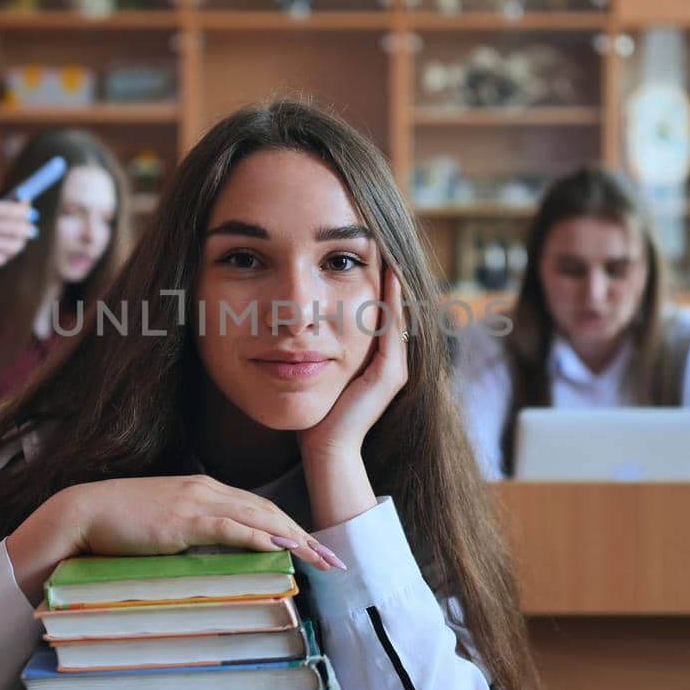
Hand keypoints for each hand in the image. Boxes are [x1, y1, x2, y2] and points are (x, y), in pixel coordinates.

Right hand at [0, 198, 34, 268]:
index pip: (12, 210)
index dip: (25, 212)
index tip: (30, 213)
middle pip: (17, 228)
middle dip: (27, 229)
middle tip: (30, 230)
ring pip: (12, 245)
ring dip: (18, 244)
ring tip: (19, 243)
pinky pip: (0, 258)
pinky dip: (3, 256)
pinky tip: (2, 254)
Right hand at [6, 475, 342, 603]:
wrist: (82, 513)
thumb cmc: (118, 524)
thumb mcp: (164, 525)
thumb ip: (192, 533)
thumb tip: (216, 556)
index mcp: (203, 489)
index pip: (258, 508)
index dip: (291, 527)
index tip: (315, 548)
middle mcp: (206, 490)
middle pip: (269, 511)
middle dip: (306, 535)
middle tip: (333, 559)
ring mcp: (196, 502)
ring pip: (259, 517)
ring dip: (296, 538)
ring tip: (321, 559)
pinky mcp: (183, 520)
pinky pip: (232, 528)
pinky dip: (263, 537)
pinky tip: (285, 548)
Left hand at [298, 265, 408, 466]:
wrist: (324, 447)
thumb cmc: (313, 412)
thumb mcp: (313, 367)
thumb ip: (313, 346)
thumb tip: (293, 318)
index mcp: (374, 359)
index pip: (377, 312)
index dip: (373, 282)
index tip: (363, 251)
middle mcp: (391, 361)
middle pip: (392, 309)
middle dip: (385, 276)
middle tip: (380, 242)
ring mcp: (395, 367)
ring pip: (396, 314)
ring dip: (393, 282)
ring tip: (386, 250)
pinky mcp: (392, 375)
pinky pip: (393, 329)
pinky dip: (391, 302)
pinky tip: (386, 276)